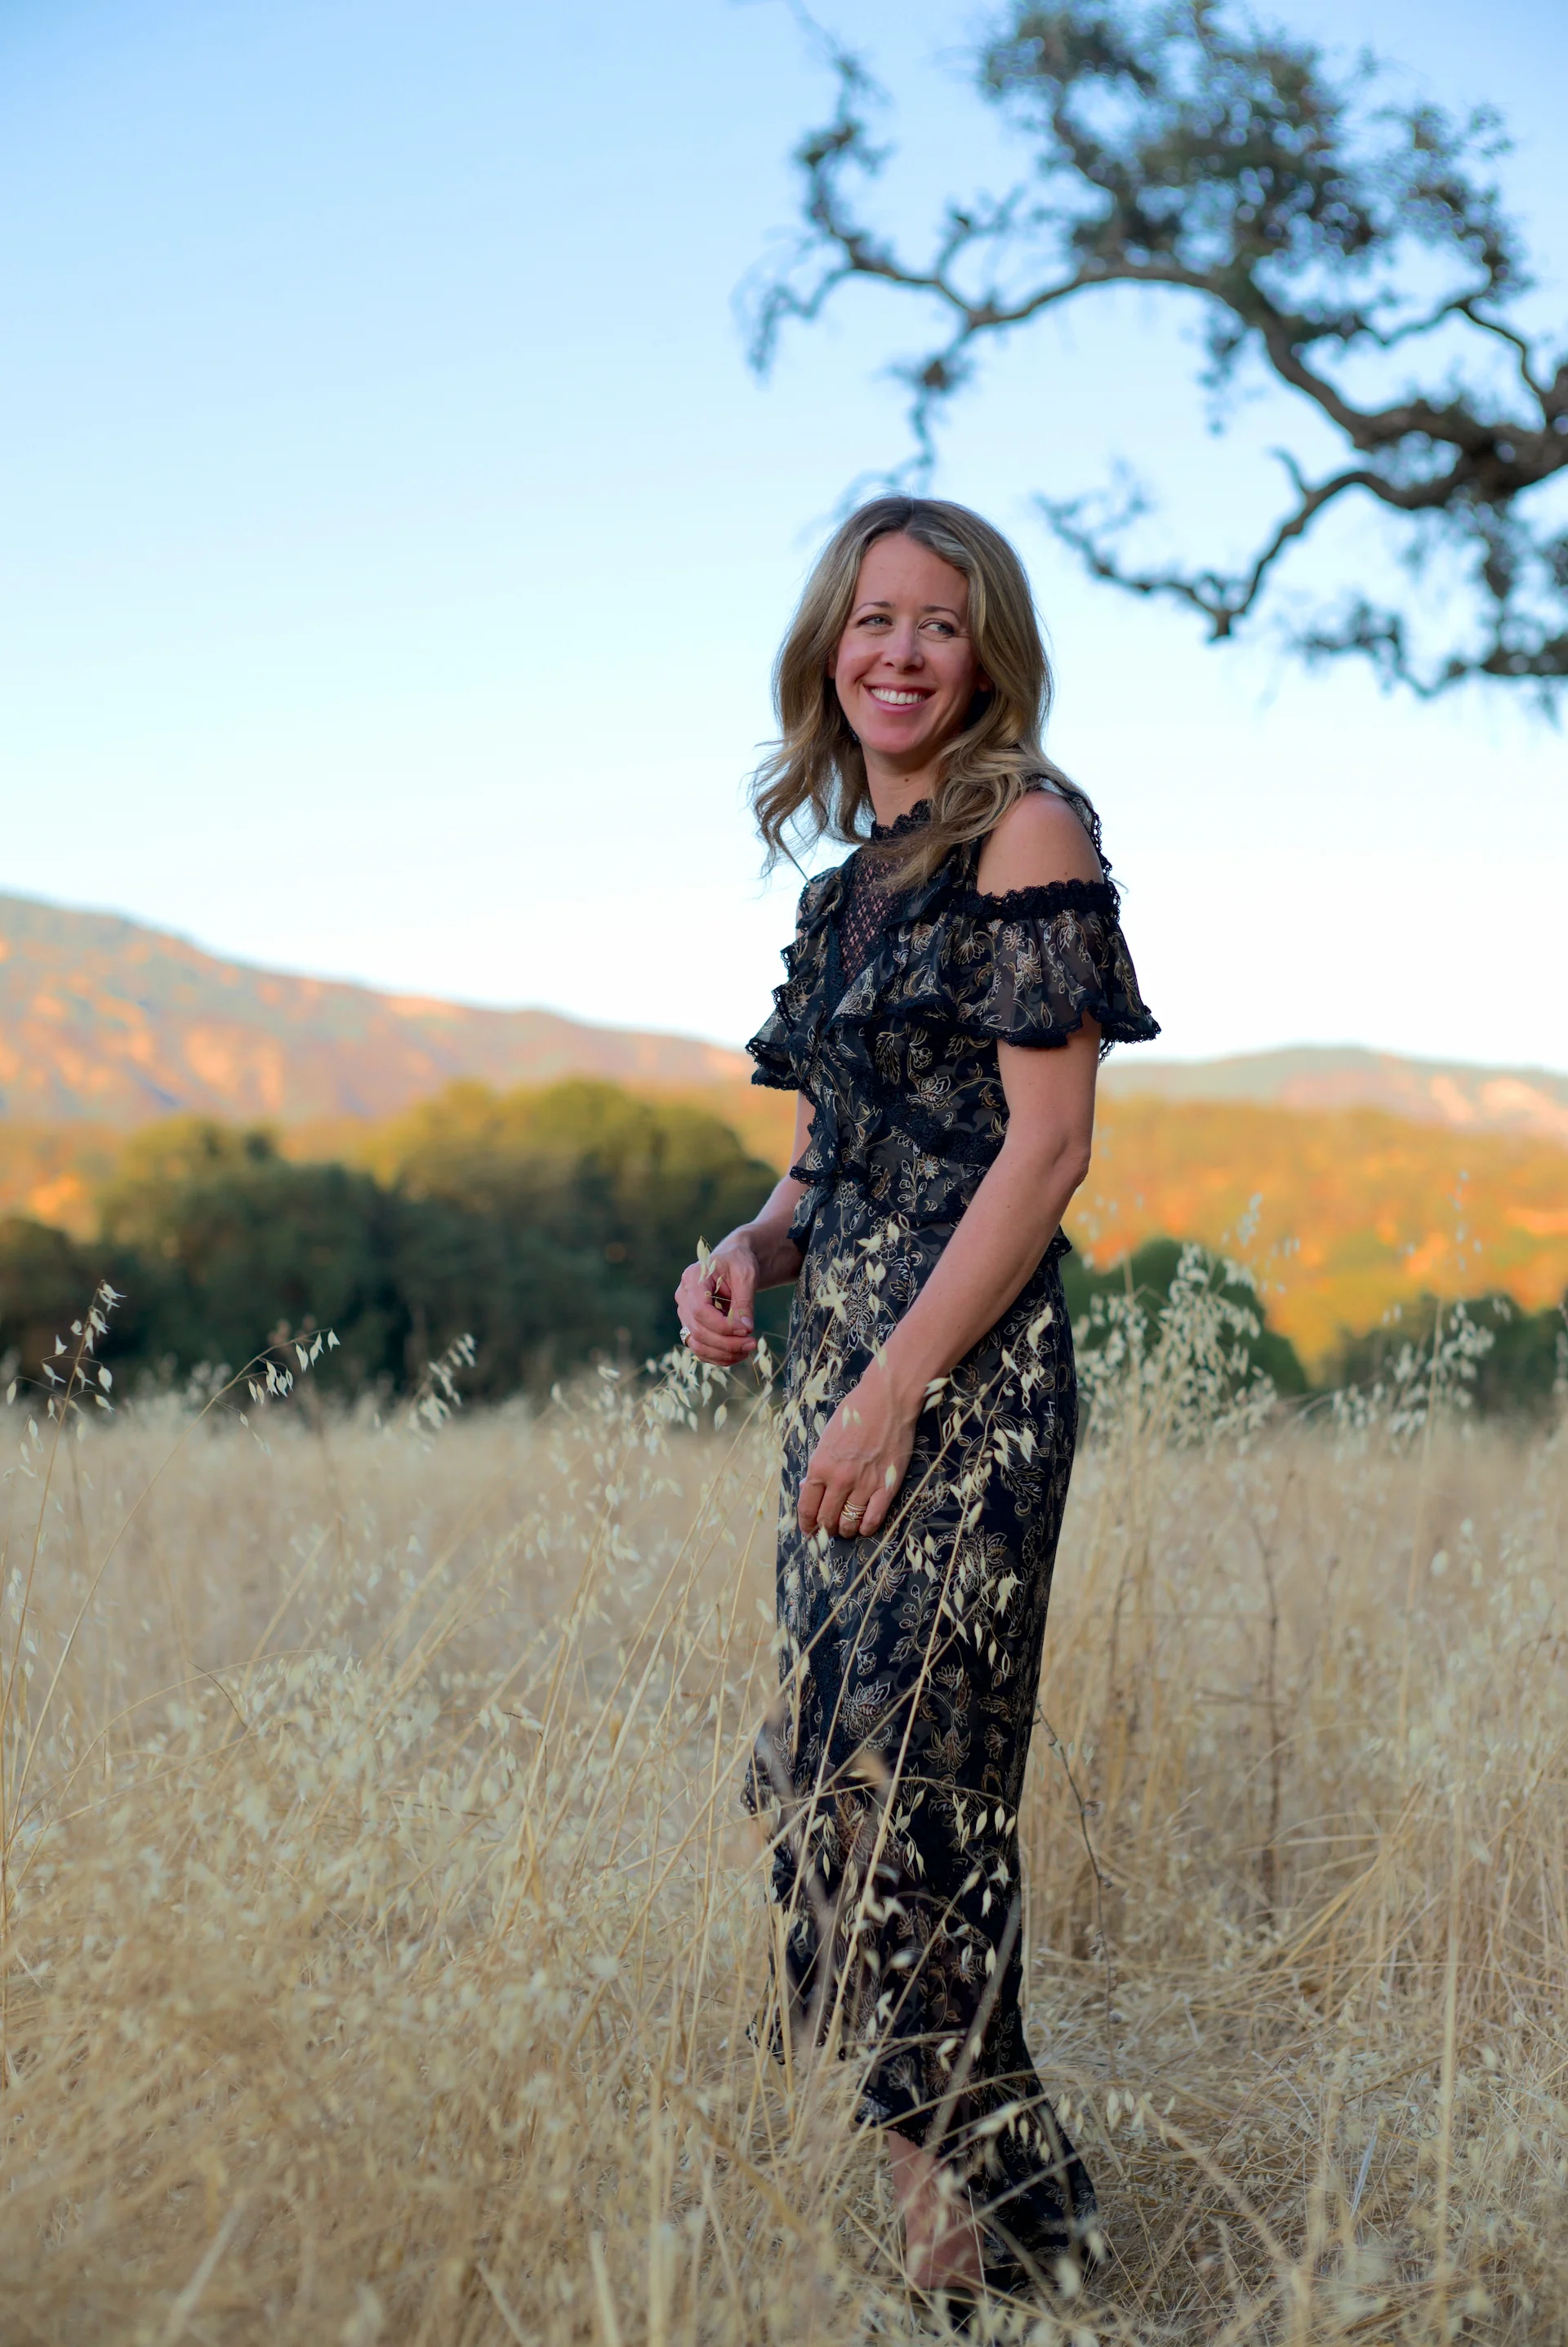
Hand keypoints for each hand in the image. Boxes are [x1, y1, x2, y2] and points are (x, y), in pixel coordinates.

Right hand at [675, 1239, 759, 1366]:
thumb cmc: (738, 1263)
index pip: (700, 1311)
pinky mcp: (692, 1326)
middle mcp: (683, 1297)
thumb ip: (744, 1302)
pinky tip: (739, 1354)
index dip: (723, 1326)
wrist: (733, 1263)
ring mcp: (685, 1314)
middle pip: (698, 1331)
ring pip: (698, 1345)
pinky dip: (719, 1356)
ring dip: (723, 1354)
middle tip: (752, 1343)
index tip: (746, 1330)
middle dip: (727, 1343)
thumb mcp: (746, 1276)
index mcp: (692, 1278)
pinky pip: (701, 1349)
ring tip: (747, 1350)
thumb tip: (745, 1330)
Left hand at [799, 1360, 916, 1540]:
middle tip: (828, 1530)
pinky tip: (864, 1526)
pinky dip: (866, 1528)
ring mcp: (864, 1485)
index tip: (808, 1530)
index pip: (807, 1507)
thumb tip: (809, 1488)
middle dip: (825, 1529)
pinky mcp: (886, 1487)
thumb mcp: (826, 1438)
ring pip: (849, 1523)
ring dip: (845, 1530)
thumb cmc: (854, 1414)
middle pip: (827, 1519)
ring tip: (846, 1527)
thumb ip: (818, 1466)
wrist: (886, 1401)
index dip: (806, 1524)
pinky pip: (873, 1519)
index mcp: (820, 1467)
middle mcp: (839, 1480)